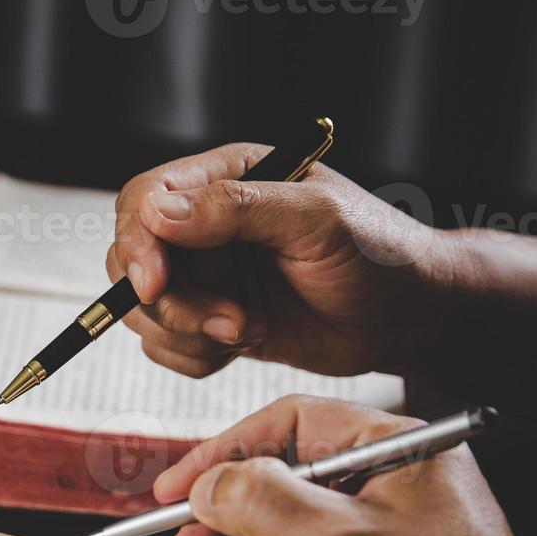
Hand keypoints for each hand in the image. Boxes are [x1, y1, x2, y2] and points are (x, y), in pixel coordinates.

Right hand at [107, 143, 452, 378]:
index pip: (144, 201)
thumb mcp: (315, 220)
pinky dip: (198, 357)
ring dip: (189, 335)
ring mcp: (205, 276)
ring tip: (250, 330)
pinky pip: (166, 348)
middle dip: (170, 304)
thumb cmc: (377, 255)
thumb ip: (237, 209)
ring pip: (144, 313)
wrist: (405, 317)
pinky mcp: (209, 320)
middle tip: (229, 323)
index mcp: (226, 179)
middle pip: (131, 263)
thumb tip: (158, 213)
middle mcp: (205, 225)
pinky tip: (247, 342)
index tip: (156, 285)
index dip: (137, 244)